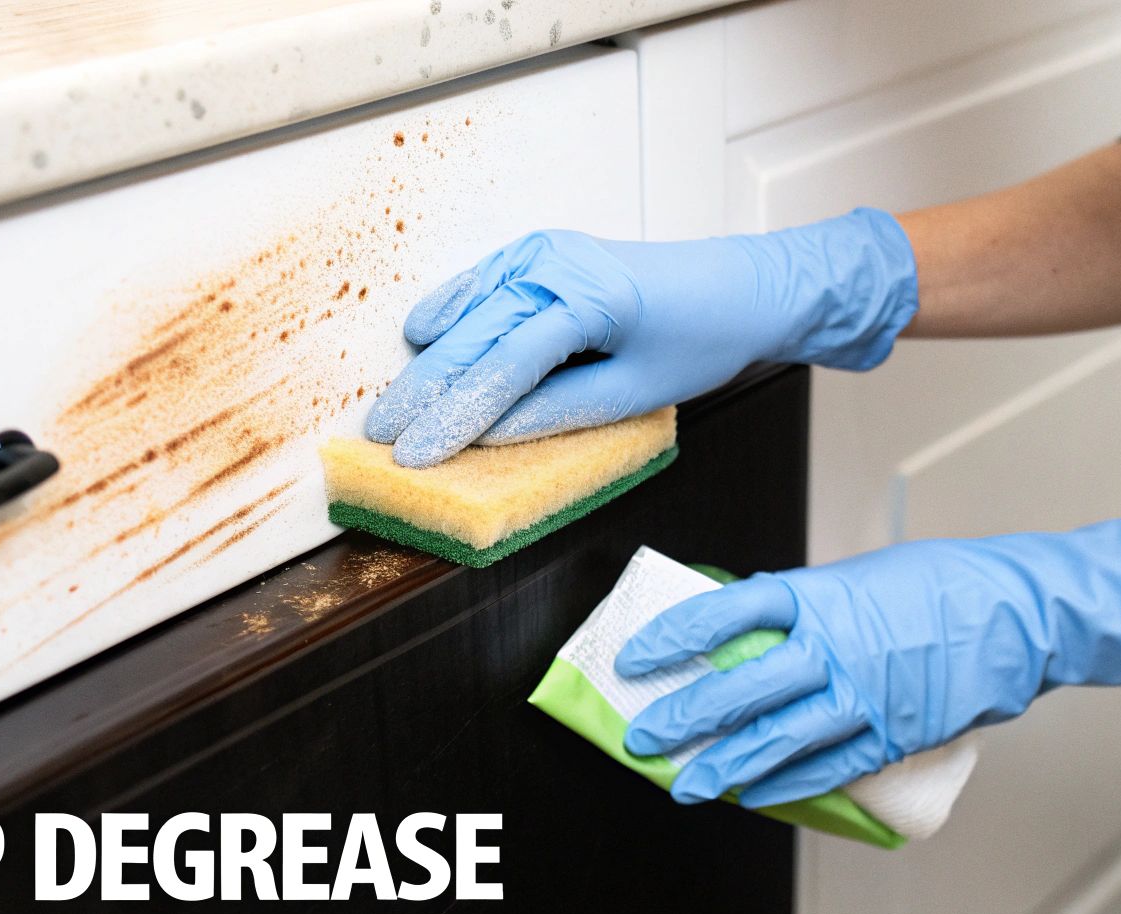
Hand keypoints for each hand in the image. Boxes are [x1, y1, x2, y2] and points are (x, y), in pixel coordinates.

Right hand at [365, 209, 918, 466]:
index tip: (416, 455)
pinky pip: (480, 283)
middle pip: (472, 336)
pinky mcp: (540, 250)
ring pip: (467, 309)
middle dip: (425, 390)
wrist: (738, 286)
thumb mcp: (634, 393)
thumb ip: (557, 412)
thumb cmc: (699, 338)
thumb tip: (490, 435)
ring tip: (391, 408)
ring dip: (428, 359)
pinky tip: (419, 340)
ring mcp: (544, 250)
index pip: (502, 366)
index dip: (454, 416)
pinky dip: (448, 314)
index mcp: (586, 300)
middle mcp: (555, 264)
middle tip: (383, 437)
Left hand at [614, 507, 1120, 806]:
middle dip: (685, 717)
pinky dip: (789, 785)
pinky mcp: (893, 733)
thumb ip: (805, 607)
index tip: (637, 656)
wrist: (1021, 613)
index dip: (675, 636)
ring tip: (689, 784)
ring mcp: (864, 695)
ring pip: (778, 738)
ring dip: (726, 766)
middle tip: (643, 736)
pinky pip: (829, 767)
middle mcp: (834, 647)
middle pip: (740, 686)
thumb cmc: (943, 585)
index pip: (726, 612)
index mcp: (820, 595)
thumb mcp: (860, 578)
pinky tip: (757, 796)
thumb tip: (750, 630)